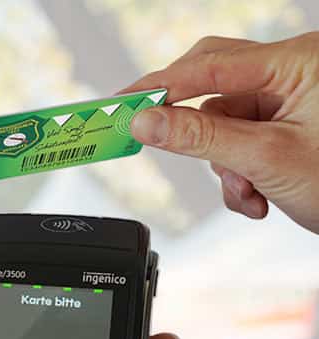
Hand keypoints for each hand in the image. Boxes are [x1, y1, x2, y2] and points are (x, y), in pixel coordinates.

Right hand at [119, 33, 318, 233]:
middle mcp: (297, 69)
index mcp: (300, 61)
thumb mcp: (266, 160)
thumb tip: (147, 122)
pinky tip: (257, 195)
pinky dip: (240, 170)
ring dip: (224, 163)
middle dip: (195, 128)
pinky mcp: (292, 121)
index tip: (120, 106)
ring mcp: (294, 95)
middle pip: (213, 83)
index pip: (210, 67)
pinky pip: (243, 136)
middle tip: (155, 142)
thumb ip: (200, 137)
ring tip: (247, 194)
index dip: (159, 88)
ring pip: (224, 118)